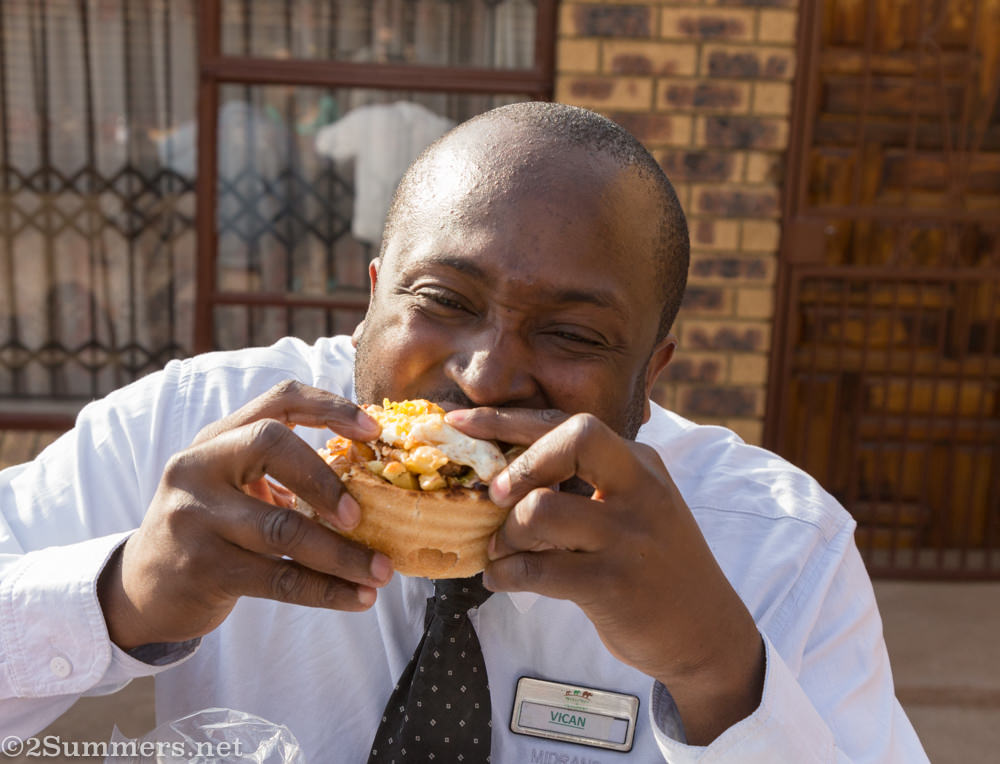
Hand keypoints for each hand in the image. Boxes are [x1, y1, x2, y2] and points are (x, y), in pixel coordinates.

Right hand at [98, 380, 393, 649]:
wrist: (141, 588)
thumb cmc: (210, 528)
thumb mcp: (231, 485)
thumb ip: (281, 470)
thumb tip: (372, 479)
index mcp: (217, 438)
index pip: (278, 400)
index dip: (330, 407)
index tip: (374, 430)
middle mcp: (199, 466)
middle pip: (271, 445)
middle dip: (326, 479)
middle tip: (361, 516)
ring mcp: (195, 517)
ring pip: (283, 529)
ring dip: (343, 555)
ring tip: (382, 572)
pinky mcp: (203, 568)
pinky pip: (278, 578)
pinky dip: (326, 591)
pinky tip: (358, 598)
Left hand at [446, 407, 764, 744]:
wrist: (706, 633)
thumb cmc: (654, 564)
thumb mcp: (636, 508)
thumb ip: (588, 483)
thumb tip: (504, 470)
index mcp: (641, 464)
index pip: (572, 423)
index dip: (510, 420)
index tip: (461, 421)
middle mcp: (641, 490)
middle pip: (573, 439)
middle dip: (520, 465)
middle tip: (496, 497)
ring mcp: (629, 536)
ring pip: (540, 510)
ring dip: (507, 534)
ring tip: (504, 550)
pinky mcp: (613, 584)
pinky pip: (536, 570)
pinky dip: (506, 574)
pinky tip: (502, 579)